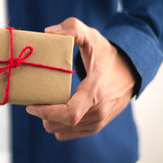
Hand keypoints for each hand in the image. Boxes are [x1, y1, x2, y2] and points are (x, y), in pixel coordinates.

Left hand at [26, 17, 135, 140]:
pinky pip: (71, 134)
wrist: (131, 70)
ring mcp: (99, 121)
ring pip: (63, 130)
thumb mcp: (92, 37)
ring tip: (44, 105)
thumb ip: (73, 29)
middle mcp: (99, 111)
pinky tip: (55, 113)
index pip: (69, 113)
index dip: (46, 112)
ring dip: (49, 121)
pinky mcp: (97, 126)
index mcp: (95, 91)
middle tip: (34, 102)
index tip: (30, 105)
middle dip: (43, 115)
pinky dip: (59, 127)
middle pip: (61, 123)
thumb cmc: (107, 54)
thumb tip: (49, 32)